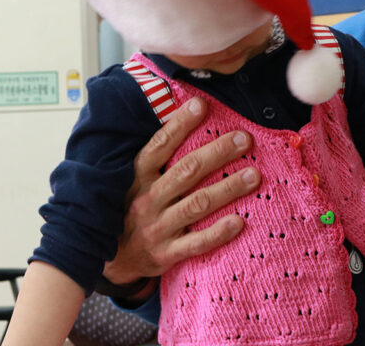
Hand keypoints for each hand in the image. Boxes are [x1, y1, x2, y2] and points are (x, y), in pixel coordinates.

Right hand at [103, 97, 260, 286]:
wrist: (111, 259)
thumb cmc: (130, 209)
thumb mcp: (133, 180)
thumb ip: (156, 157)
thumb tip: (183, 117)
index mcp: (137, 177)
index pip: (159, 146)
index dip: (179, 124)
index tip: (201, 104)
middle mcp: (147, 199)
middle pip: (187, 171)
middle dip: (217, 153)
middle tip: (244, 139)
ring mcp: (157, 227)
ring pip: (197, 204)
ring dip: (228, 188)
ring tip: (254, 175)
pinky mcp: (166, 253)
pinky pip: (196, 243)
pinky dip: (218, 232)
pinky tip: (239, 221)